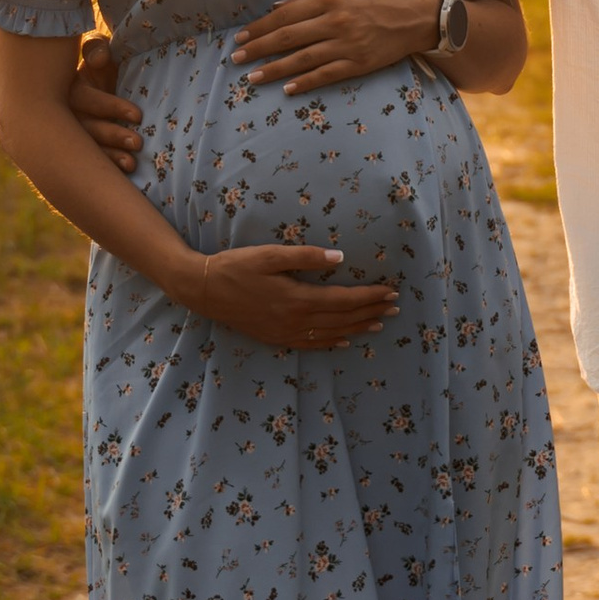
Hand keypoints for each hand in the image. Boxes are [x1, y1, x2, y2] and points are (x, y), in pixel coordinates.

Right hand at [69, 35, 142, 168]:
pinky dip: (107, 168)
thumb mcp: (100, 52)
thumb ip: (97, 47)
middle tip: (138, 142)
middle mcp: (63, 112)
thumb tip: (100, 58)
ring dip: (109, 156)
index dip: (109, 106)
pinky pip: (87, 163)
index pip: (82, 97)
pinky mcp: (77, 151)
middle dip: (110, 135)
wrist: (109, 84)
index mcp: (67, 86)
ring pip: (83, 148)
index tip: (138, 116)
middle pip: (82, 127)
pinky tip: (125, 171)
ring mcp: (68, 134)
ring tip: (132, 162)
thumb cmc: (103, 66)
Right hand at [180, 242, 398, 349]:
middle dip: (371, 312)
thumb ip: (306, 257)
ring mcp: (285, 332)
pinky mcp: (276, 338)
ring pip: (331, 334)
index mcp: (297, 298)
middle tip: (395, 307)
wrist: (203, 290)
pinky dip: (332, 343)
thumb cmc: (236, 267)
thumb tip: (340, 258)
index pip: (344, 299)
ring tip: (379, 323)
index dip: (370, 296)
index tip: (391, 291)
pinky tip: (344, 341)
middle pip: (343, 318)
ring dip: (357, 329)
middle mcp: (295, 320)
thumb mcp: (270, 255)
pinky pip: (311, 344)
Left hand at [236, 0, 441, 94]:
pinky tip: (287, 89)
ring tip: (253, 77)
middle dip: (259, 49)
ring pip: (302, 60)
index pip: (285, 16)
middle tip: (236, 59)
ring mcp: (348, 45)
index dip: (260, 28)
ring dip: (274, 69)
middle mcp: (336, 21)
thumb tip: (277, 9)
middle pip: (288, 38)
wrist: (418, 15)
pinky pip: (326, 75)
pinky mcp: (360, 64)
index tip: (241, 37)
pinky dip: (305, 82)